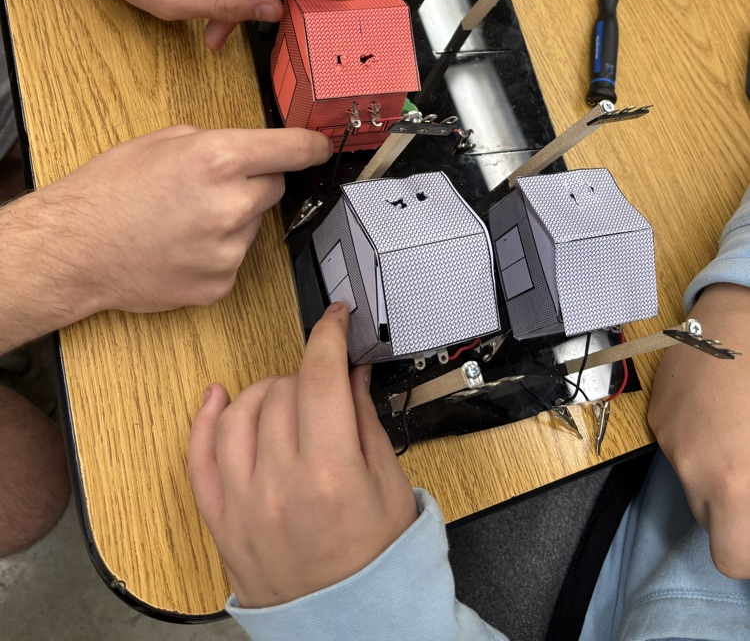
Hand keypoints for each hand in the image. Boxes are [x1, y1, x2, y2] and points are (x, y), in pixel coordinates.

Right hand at [1, 125, 331, 347]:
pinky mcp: (220, 282)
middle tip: (210, 185)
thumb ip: (218, 141)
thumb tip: (254, 148)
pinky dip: (218, 250)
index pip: (294, 149)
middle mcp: (232, 204)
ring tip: (185, 218)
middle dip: (253, 182)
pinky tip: (182, 244)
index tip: (321, 148)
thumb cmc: (109, 190)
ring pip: (255, 223)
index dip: (312, 146)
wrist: (74, 249)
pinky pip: (237, 256)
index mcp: (219, 158)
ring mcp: (229, 249)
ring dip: (234, 217)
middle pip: (276, 186)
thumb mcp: (164, 141)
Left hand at [189, 303, 417, 607]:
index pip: (320, 376)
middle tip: (326, 389)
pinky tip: (217, 398)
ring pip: (238, 412)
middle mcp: (281, 484)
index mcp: (330, 473)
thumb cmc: (375, 560)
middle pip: (281, 389)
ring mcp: (244, 502)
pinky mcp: (220, 519)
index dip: (327, 334)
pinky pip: (198, 456)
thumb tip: (350, 371)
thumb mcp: (389, 484)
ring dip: (264, 392)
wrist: (348, 624)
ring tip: (287, 402)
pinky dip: (204, 420)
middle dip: (307, 375)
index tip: (334, 319)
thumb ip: (364, 419)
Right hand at [649, 282, 749, 577]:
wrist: (742, 317)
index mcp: (733, 484)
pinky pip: (677, 445)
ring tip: (738, 432)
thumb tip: (747, 504)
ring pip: (691, 479)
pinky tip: (718, 409)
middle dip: (733, 507)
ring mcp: (671, 438)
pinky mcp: (659, 413)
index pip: (730, 557)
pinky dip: (696, 438)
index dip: (746, 551)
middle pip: (709, 519)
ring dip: (712, 469)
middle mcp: (693, 468)